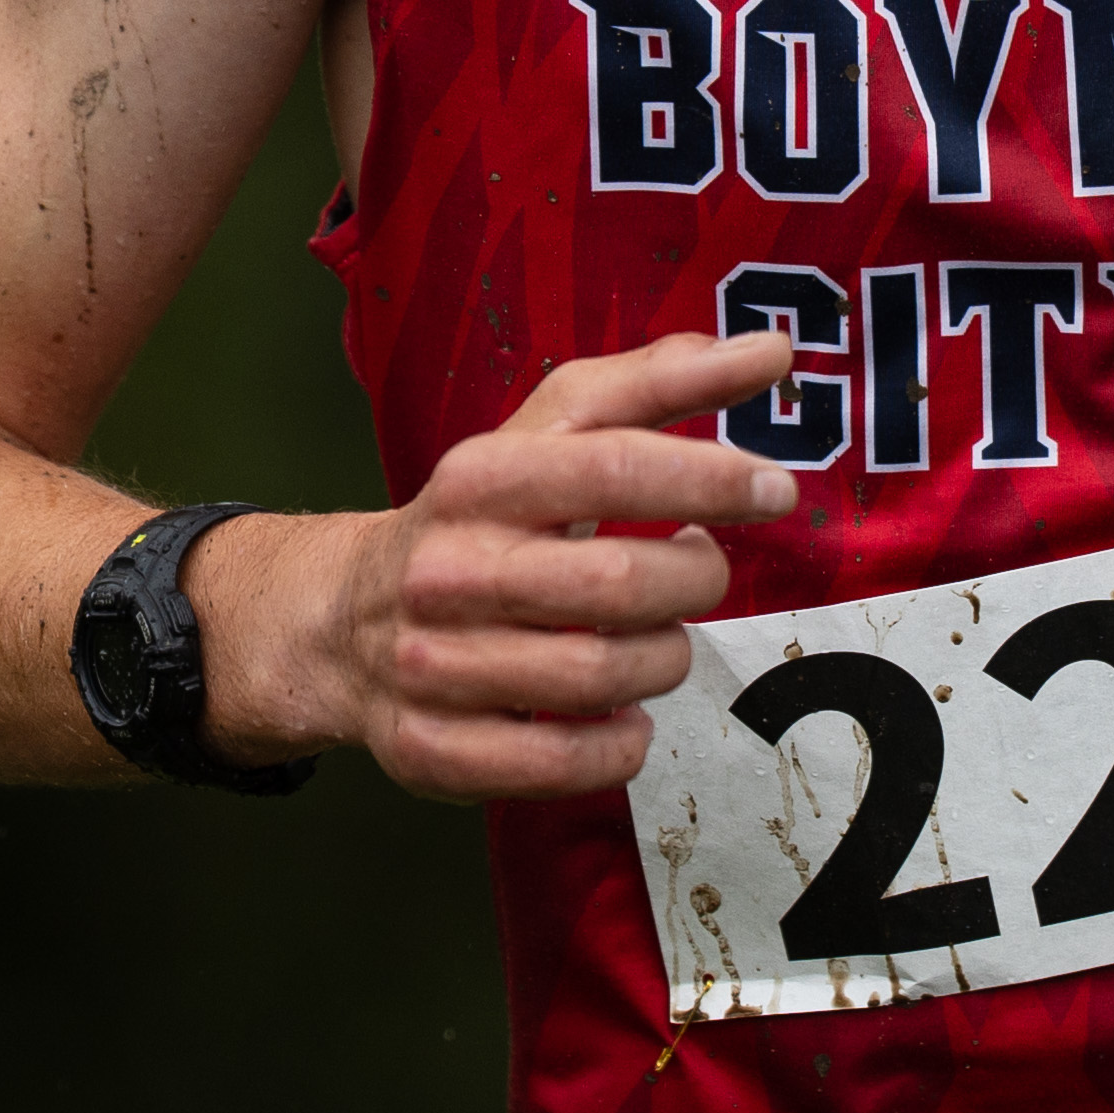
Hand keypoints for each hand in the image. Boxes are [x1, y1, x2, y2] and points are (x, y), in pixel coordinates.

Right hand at [199, 330, 797, 800]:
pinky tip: (626, 715)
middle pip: (619, 584)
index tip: (773, 490)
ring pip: (600, 677)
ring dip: (663, 659)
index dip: (709, 479)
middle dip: (694, 578)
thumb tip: (772, 350)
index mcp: (479, 478)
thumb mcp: (548, 432)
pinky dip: (618, 745)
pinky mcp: (430, 747)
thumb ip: (657, 385)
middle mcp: (450, 567)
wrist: (340, 617)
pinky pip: (558, 762)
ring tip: (659, 637)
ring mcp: (433, 663)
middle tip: (702, 569)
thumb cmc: (482, 515)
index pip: (612, 467)